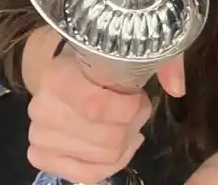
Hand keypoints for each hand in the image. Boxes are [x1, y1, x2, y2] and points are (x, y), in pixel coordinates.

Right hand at [27, 48, 184, 182]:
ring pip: (100, 158)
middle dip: (132, 126)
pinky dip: (112, 165)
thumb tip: (178, 88)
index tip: (141, 97)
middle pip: (104, 138)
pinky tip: (122, 146)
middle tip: (138, 110)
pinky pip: (86, 175)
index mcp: (57, 74)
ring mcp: (39, 134)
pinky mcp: (41, 155)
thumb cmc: (98, 55)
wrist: (65, 65)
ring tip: (129, 124)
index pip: (96, 106)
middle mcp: (42, 107)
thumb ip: (160, 58)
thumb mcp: (129, 45)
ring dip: (125, 144)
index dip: (128, 109)